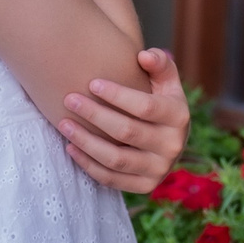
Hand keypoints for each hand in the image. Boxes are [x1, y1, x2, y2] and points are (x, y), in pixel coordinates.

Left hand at [58, 48, 188, 193]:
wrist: (169, 140)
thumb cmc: (160, 101)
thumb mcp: (166, 81)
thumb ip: (159, 63)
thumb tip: (144, 56)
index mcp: (179, 117)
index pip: (146, 107)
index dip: (117, 95)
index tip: (91, 83)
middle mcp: (172, 146)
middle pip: (127, 132)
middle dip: (95, 115)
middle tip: (70, 99)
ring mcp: (159, 170)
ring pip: (116, 159)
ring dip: (86, 142)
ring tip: (64, 124)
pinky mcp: (145, 186)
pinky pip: (111, 179)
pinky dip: (88, 164)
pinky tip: (70, 147)